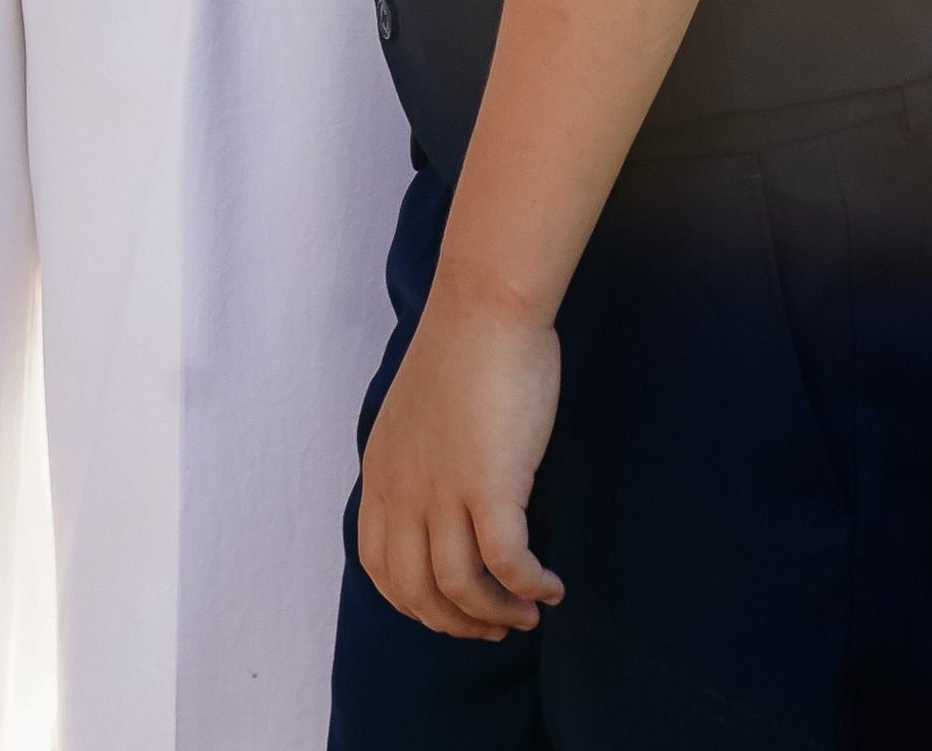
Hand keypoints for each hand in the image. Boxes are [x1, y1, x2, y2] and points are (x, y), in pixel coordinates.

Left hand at [357, 258, 564, 642]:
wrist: (485, 305)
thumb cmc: (465, 348)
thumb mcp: (416, 412)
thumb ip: (418, 460)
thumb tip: (442, 502)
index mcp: (382, 470)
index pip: (380, 566)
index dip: (416, 603)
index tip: (454, 610)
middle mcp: (403, 488)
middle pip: (415, 592)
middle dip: (456, 623)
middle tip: (496, 625)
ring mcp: (442, 490)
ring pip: (459, 589)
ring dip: (496, 615)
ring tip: (528, 613)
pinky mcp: (489, 486)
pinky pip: (507, 565)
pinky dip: (529, 587)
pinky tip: (551, 587)